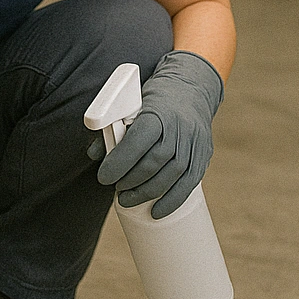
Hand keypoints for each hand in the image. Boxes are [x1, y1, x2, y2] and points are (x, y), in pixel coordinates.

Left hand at [89, 51, 222, 219]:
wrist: (191, 87)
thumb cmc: (154, 99)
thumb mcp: (131, 104)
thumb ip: (113, 129)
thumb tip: (95, 156)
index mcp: (158, 111)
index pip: (138, 140)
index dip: (119, 162)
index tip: (103, 177)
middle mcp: (180, 127)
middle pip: (154, 162)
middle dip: (131, 180)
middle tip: (116, 188)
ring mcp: (195, 142)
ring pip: (172, 175)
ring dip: (146, 193)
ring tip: (128, 199)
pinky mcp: (204, 154)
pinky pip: (190, 183)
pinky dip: (172, 200)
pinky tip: (157, 212)